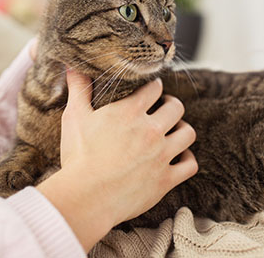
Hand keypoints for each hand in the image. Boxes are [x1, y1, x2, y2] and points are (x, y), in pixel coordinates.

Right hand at [37, 69, 197, 251]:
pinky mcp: (166, 179)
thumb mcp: (74, 118)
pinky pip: (190, 164)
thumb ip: (78, 89)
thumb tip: (72, 65)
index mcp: (130, 112)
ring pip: (187, 133)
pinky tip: (178, 158)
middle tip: (163, 110)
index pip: (154, 88)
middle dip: (171, 106)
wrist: (86, 198)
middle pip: (176, 107)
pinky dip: (187, 159)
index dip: (153, 87)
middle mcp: (151, 130)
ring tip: (172, 132)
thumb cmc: (78, 157)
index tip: (150, 91)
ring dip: (182, 130)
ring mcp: (161, 155)